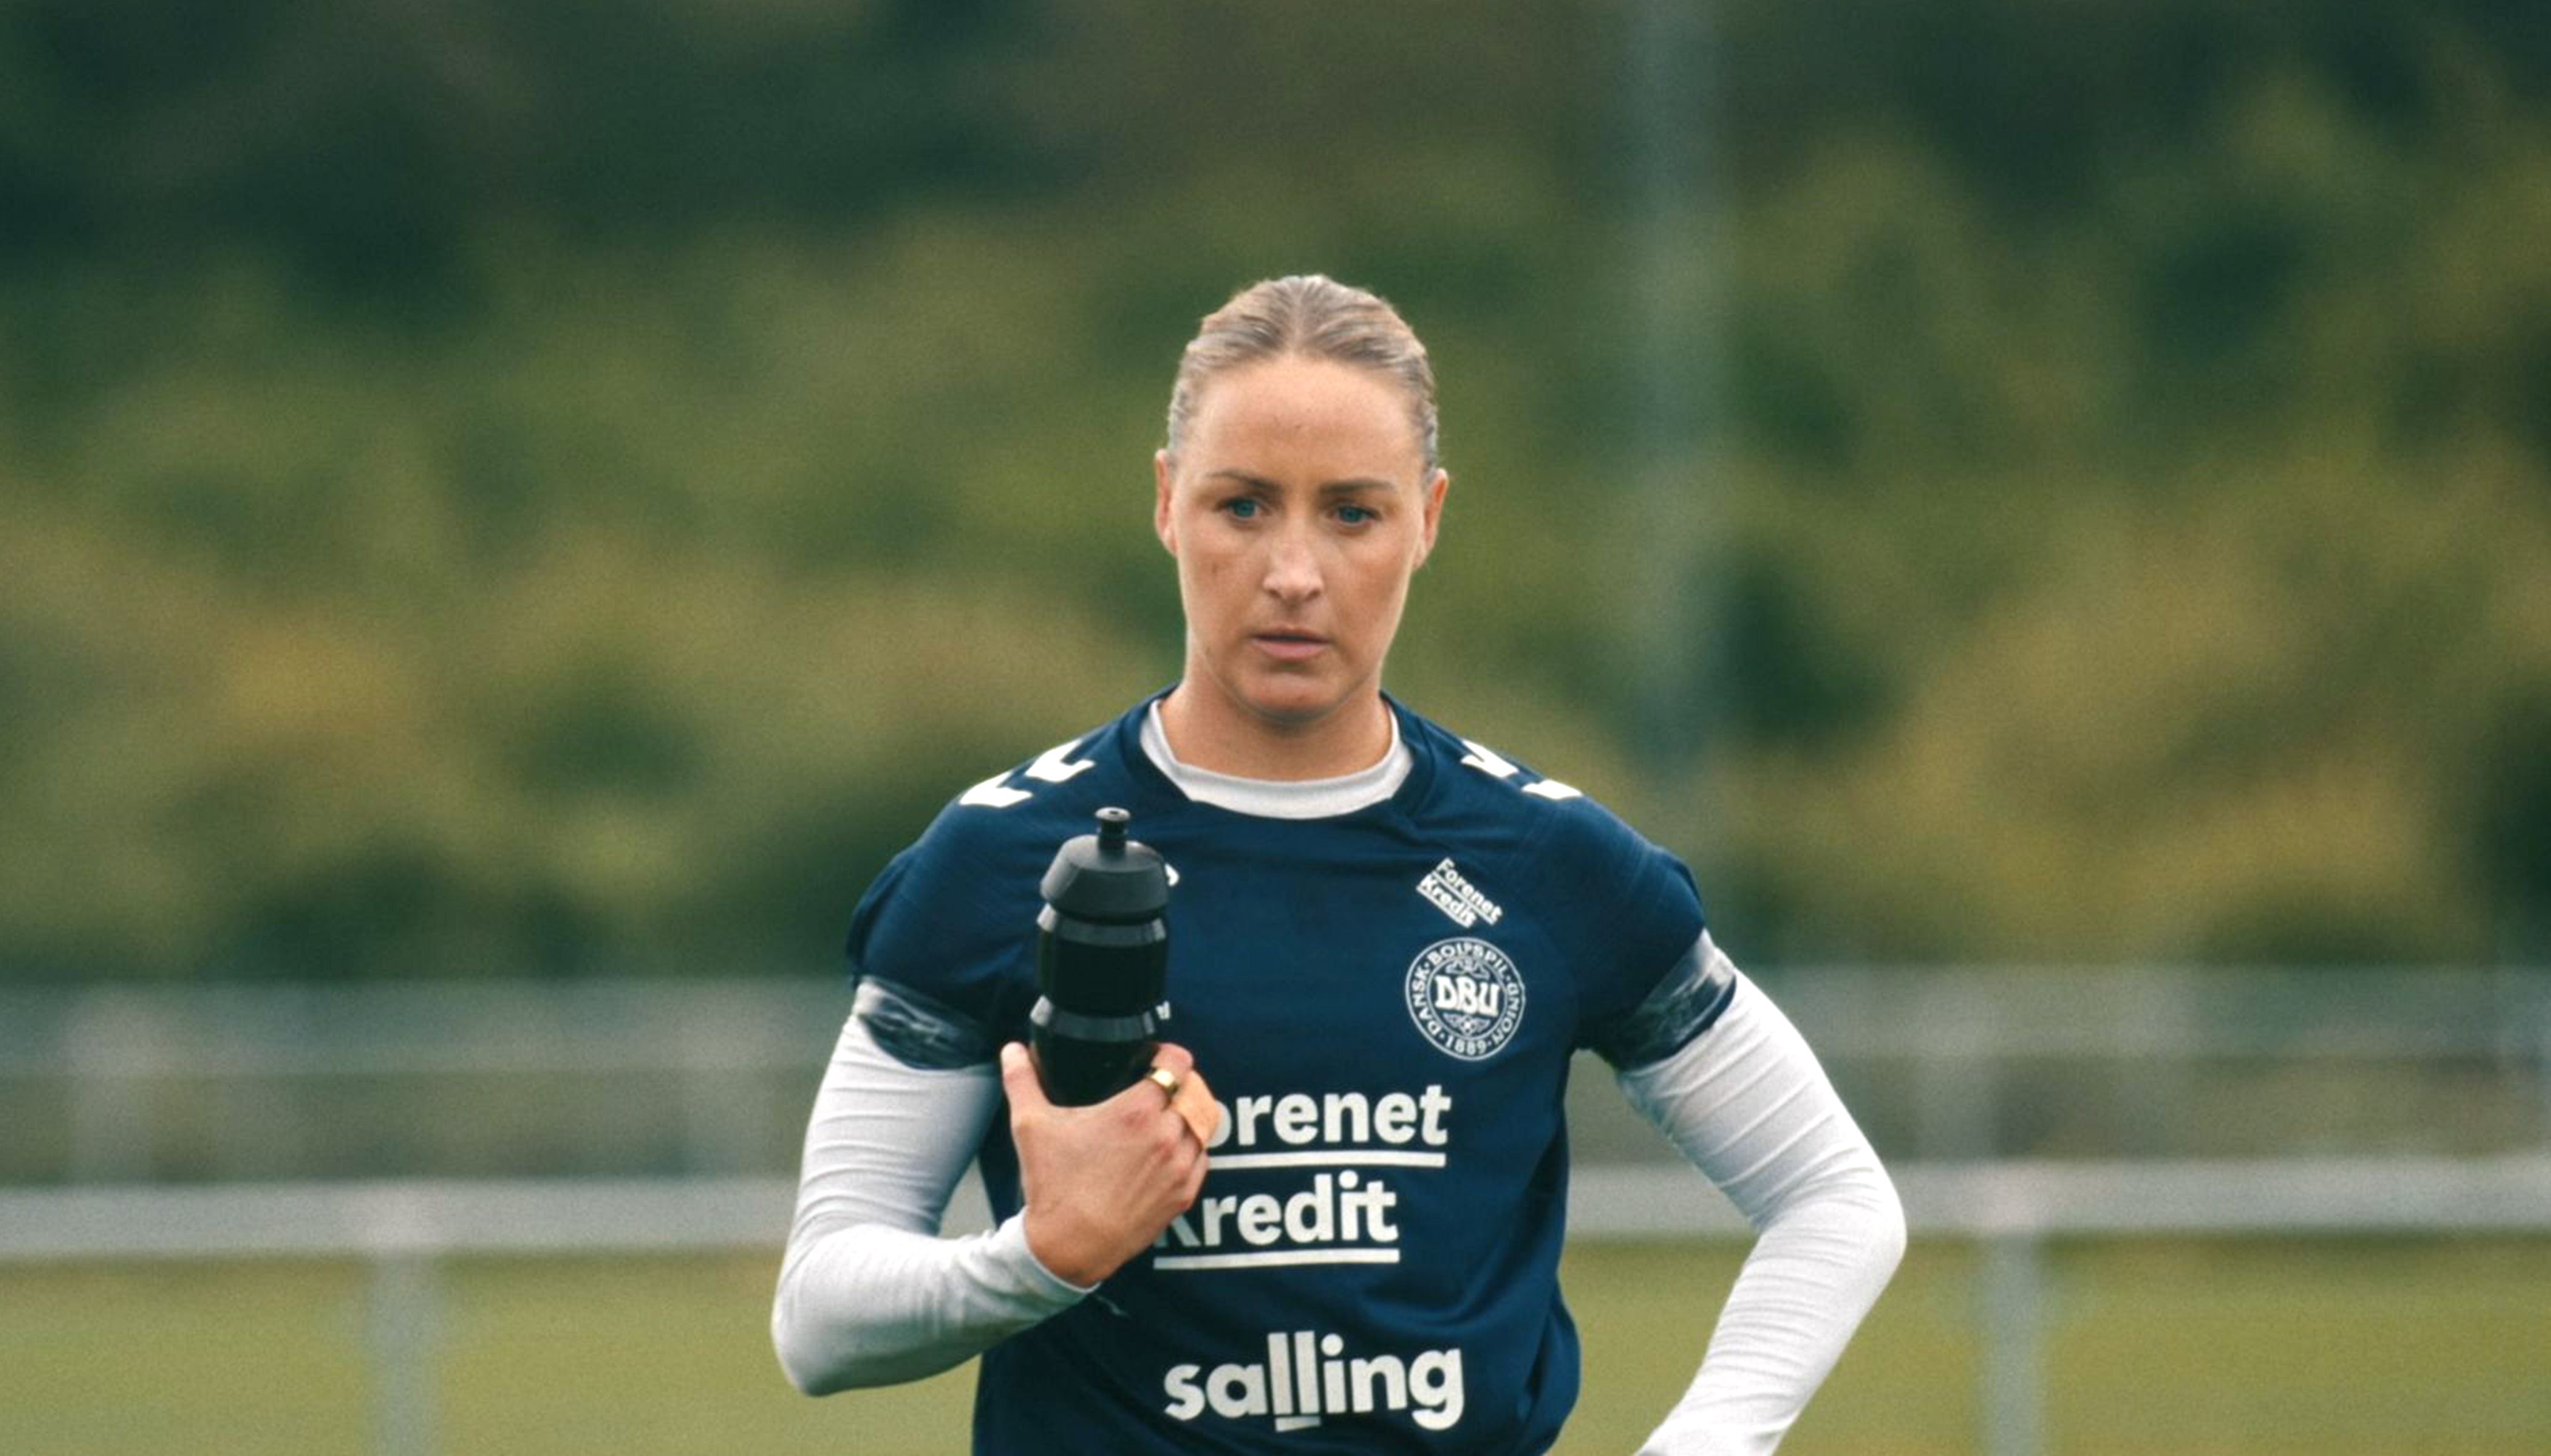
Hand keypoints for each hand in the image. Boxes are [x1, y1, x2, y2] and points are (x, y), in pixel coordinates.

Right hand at [1001, 1040, 1213, 1286]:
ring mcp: (1179, 1166)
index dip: (1168, 1054)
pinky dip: (1191, 1148)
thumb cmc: (1053, 1185)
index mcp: (1137, 1111)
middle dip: (1180, 1083)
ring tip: (1166, 1115)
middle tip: (1159, 1086)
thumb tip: (1011, 1050)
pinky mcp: (1184, 1194)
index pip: (1178, 1063)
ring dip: (1189, 1115)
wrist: (1069, 1247)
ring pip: (1203, 1124)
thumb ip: (1022, 1080)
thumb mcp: (1030, 1125)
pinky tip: (1169, 1148)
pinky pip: (1202, 1158)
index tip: (1155, 1058)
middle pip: (1195, 1091)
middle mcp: (1166, 1135)